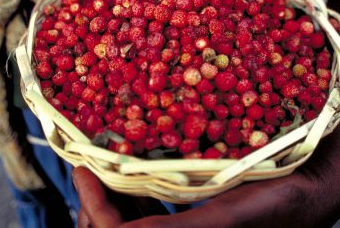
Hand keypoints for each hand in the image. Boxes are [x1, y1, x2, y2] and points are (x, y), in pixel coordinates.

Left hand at [73, 125, 339, 227]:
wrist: (308, 187)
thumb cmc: (278, 201)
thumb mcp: (230, 218)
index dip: (95, 210)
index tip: (82, 170)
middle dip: (95, 205)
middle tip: (87, 169)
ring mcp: (186, 226)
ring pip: (130, 218)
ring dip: (112, 197)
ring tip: (102, 169)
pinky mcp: (193, 213)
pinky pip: (151, 207)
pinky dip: (135, 191)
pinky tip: (133, 173)